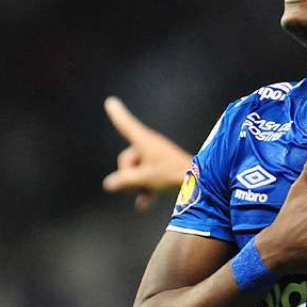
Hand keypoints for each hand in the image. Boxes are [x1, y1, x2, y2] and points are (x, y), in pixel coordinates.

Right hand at [103, 96, 192, 211]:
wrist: (197, 180)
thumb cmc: (169, 175)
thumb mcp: (142, 178)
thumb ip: (123, 181)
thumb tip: (109, 184)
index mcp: (143, 141)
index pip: (126, 125)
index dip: (117, 114)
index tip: (110, 101)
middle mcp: (148, 145)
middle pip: (126, 160)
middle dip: (130, 175)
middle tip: (144, 182)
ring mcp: (156, 156)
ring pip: (137, 171)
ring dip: (138, 184)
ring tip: (148, 194)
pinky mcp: (162, 166)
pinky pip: (147, 176)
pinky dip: (145, 189)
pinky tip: (143, 205)